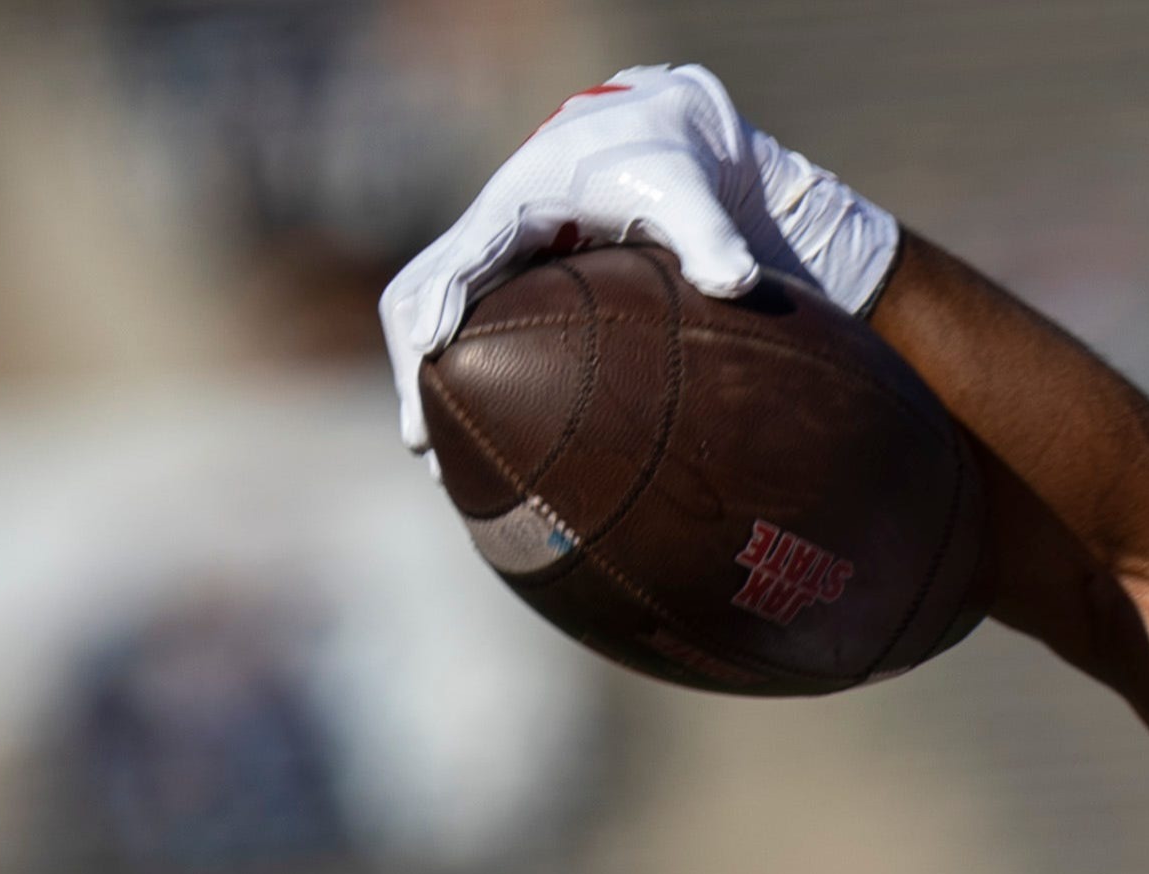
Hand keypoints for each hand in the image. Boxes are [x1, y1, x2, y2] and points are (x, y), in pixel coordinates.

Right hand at [376, 63, 901, 452]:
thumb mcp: (690, 193)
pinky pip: (458, 323)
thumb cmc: (667, 167)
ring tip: (434, 456)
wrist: (651, 141)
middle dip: (411, 360)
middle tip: (422, 437)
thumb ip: (710, 234)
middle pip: (419, 292)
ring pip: (426, 313)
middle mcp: (490, 232)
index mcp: (522, 205)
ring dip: (420, 377)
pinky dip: (452, 373)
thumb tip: (737, 284)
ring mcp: (490, 258)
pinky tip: (473, 435)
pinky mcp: (502, 281)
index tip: (430, 349)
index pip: (467, 255)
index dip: (443, 300)